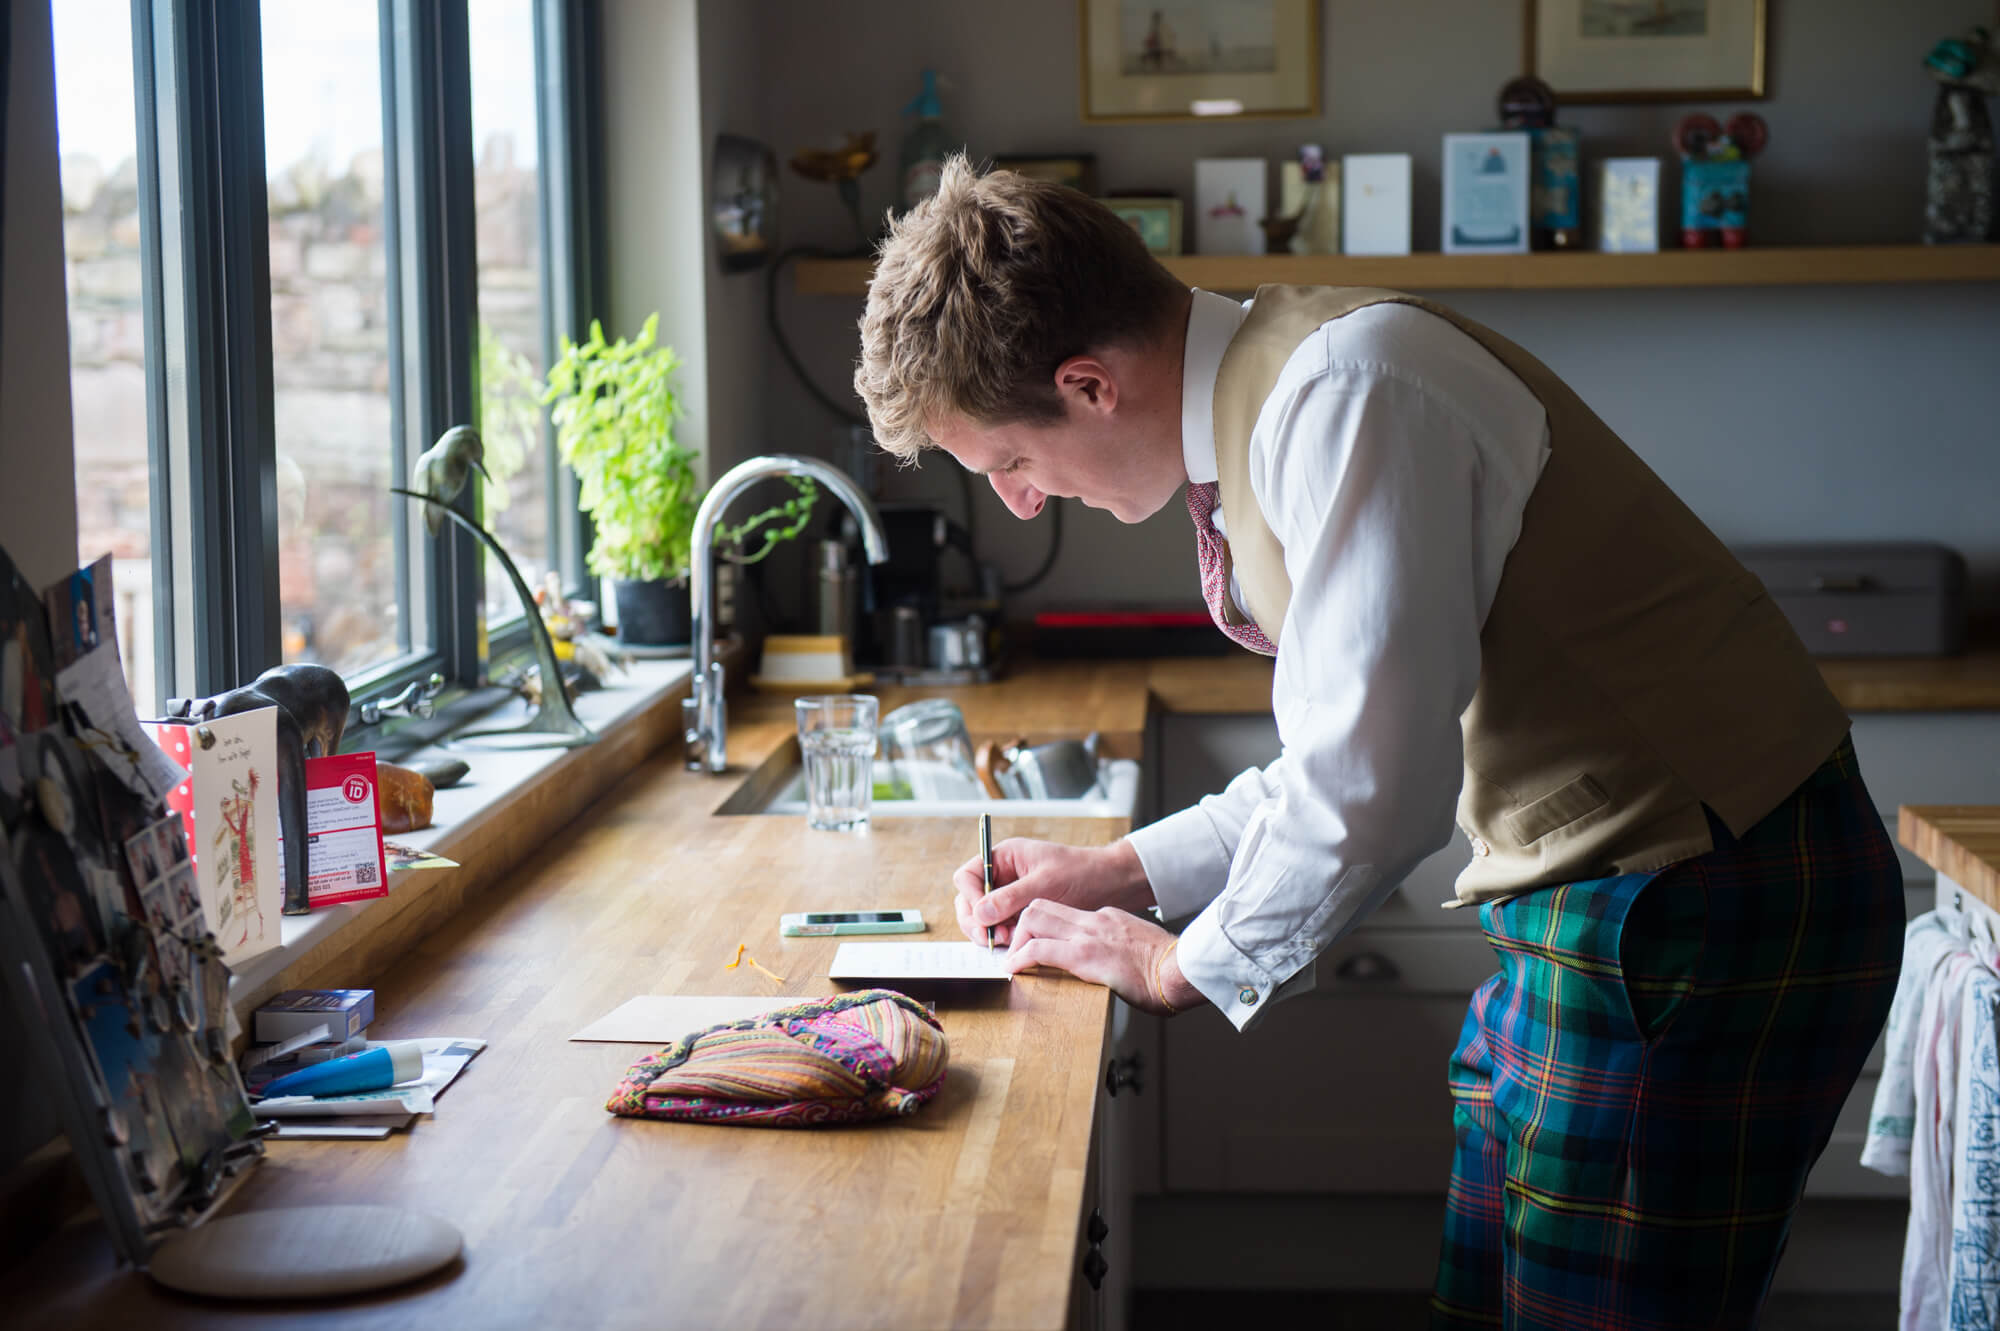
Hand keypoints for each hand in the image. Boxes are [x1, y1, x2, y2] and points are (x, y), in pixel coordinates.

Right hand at [952, 838, 1151, 947]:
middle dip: (977, 921)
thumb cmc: (1081, 873)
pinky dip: (1002, 937)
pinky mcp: (1019, 914)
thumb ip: (1011, 897)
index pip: (968, 876)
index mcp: (1004, 857)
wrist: (1110, 884)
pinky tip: (1015, 944)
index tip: (983, 917)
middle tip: (993, 939)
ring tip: (1009, 941)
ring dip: (989, 932)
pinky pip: (999, 927)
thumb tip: (981, 913)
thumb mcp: (1045, 883)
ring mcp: (1009, 896)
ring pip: (982, 917)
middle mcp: (1002, 876)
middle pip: (969, 900)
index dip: (970, 898)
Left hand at [1006, 901, 1202, 1015]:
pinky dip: (1020, 958)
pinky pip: (1039, 949)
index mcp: (1108, 918)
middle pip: (1042, 905)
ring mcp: (1087, 935)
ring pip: (1034, 919)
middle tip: (1016, 947)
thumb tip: (1118, 965)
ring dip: (1017, 939)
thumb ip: (1124, 949)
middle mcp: (1094, 920)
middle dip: (1023, 924)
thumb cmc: (1169, 968)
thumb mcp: (1143, 949)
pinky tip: (1013, 970)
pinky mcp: (1083, 956)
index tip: (1035, 940)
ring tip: (1012, 960)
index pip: (1065, 912)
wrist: (1181, 970)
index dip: (1044, 925)